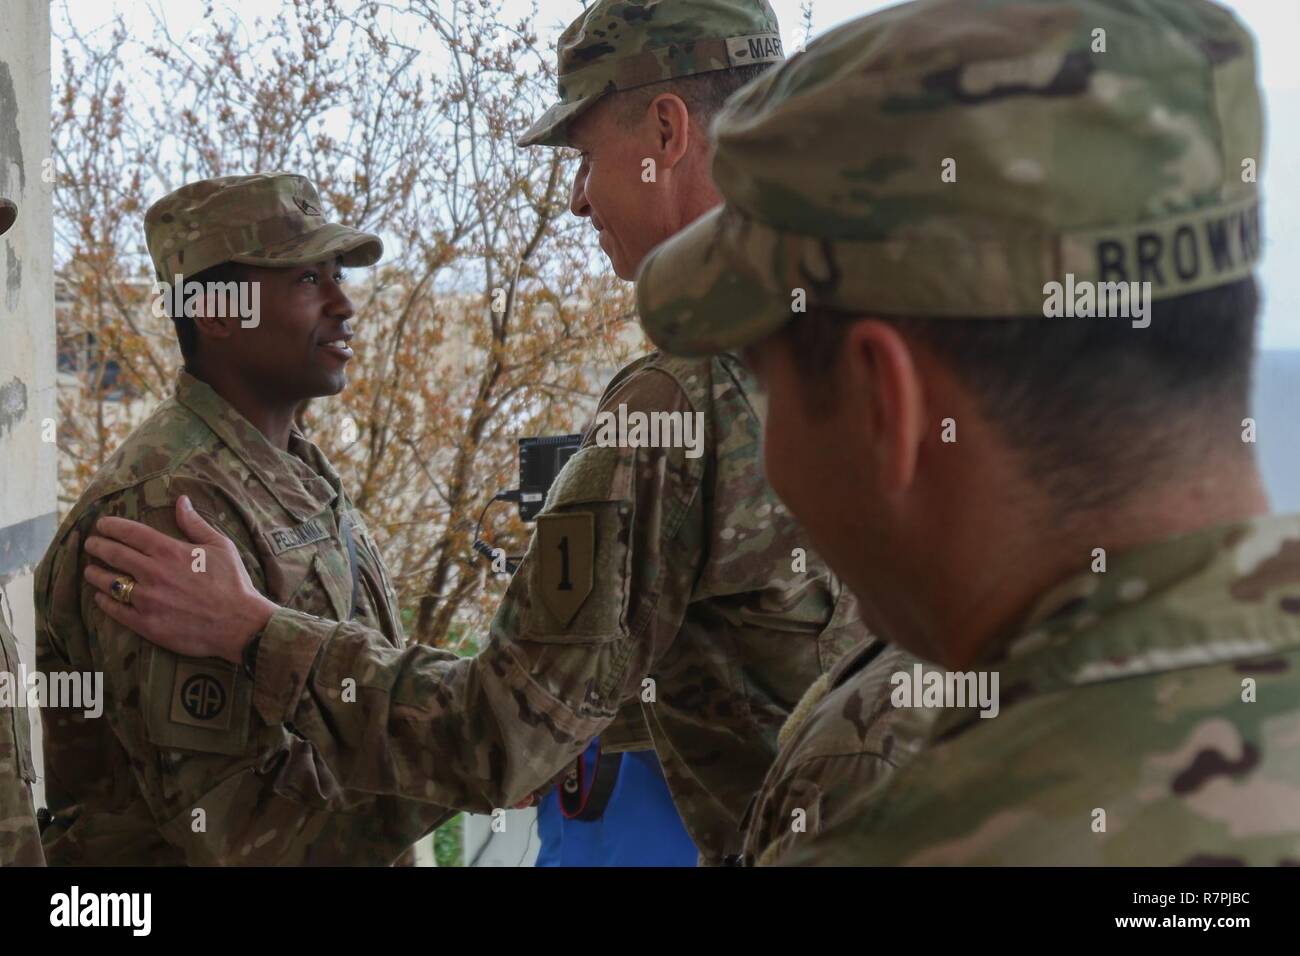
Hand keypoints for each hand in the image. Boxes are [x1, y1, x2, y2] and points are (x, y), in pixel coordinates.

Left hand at [83, 496, 277, 663]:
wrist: (240, 624)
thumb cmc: (233, 583)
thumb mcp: (220, 546)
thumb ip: (195, 524)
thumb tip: (181, 501)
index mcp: (170, 551)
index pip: (130, 533)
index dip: (111, 526)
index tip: (101, 524)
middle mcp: (153, 573)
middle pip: (113, 555)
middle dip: (97, 546)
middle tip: (90, 544)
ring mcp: (148, 600)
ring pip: (109, 583)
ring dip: (95, 574)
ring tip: (90, 571)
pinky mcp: (146, 623)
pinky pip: (116, 610)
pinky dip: (104, 601)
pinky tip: (101, 597)